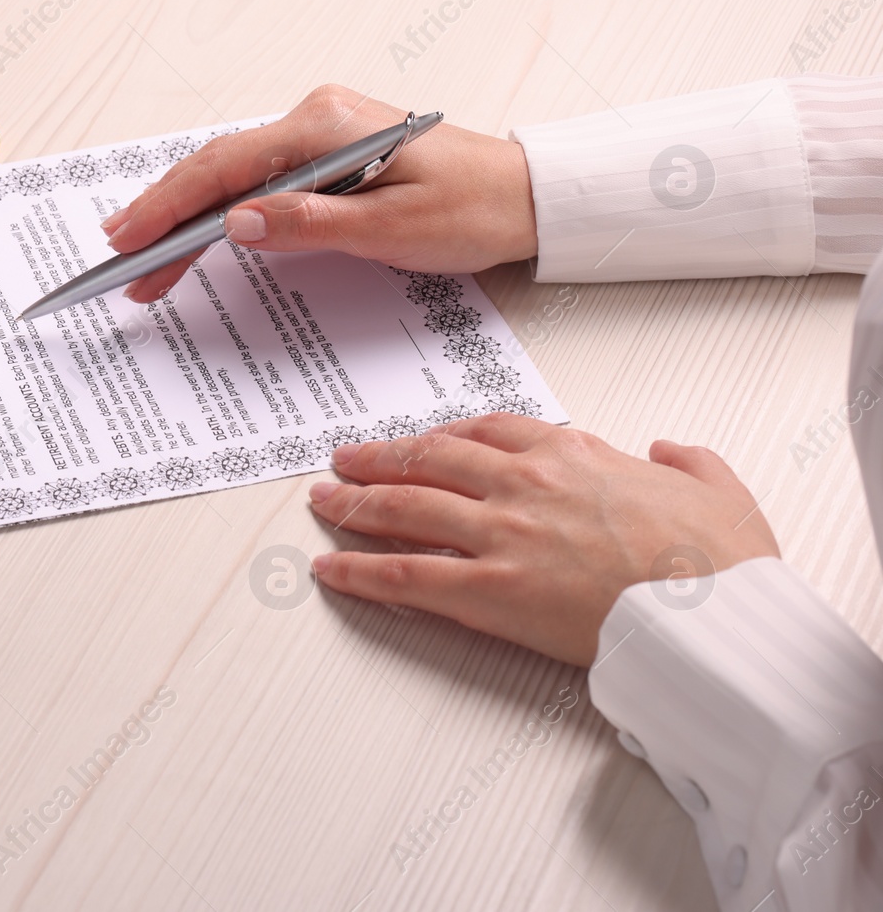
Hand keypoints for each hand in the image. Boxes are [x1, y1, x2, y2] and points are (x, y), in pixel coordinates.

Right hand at [101, 85, 537, 302]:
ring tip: (146, 259)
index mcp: (325, 126)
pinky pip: (258, 181)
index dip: (169, 205)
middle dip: (165, 217)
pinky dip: (222, 211)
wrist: (523, 196)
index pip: (225, 167)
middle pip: (218, 170)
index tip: (128, 238)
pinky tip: (195, 235)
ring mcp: (318, 134)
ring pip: (232, 176)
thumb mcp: (391, 227)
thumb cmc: (471, 208)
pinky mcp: (326, 156)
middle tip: (123, 262)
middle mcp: (314, 118)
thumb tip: (235, 223)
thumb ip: (310, 222)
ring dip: (187, 218)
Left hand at [306, 414, 778, 665]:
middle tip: (346, 459)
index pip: (488, 429)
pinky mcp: (489, 590)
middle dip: (380, 457)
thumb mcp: (715, 490)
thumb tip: (668, 450)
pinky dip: (358, 569)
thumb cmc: (720, 561)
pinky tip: (329, 567)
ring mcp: (502, 535)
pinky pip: (404, 576)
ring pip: (405, 507)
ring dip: (355, 501)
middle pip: (430, 458)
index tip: (423, 439)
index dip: (444, 434)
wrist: (718, 615)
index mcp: (573, 454)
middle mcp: (525, 483)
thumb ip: (686, 461)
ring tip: (324, 499)